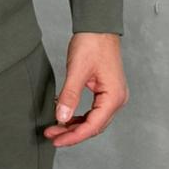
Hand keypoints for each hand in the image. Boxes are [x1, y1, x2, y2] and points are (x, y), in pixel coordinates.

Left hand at [42, 32, 128, 146]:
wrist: (98, 28)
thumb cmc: (92, 44)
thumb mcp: (77, 71)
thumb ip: (70, 96)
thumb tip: (62, 118)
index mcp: (114, 97)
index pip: (93, 126)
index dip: (74, 136)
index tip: (56, 140)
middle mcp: (117, 99)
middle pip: (94, 126)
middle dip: (72, 133)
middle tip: (51, 136)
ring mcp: (113, 96)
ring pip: (93, 120)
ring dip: (74, 126)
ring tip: (55, 129)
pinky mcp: (106, 92)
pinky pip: (93, 111)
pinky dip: (79, 117)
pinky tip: (65, 118)